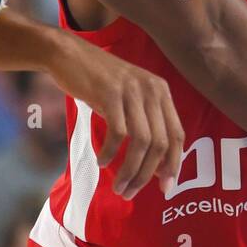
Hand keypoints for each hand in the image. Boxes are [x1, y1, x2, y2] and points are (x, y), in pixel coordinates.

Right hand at [47, 42, 183, 199]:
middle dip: (147, 174)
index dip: (174, 164)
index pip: (178, 135)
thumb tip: (156, 168)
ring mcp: (131, 90)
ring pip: (141, 142)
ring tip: (119, 186)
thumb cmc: (97, 82)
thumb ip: (144, 124)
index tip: (165, 188)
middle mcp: (152, 90)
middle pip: (160, 143)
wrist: (68, 54)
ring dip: (130, 170)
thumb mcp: (129, 98)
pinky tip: (102, 161)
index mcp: (161, 91)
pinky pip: (118, 133)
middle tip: (131, 192)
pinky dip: (110, 152)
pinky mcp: (110, 93)